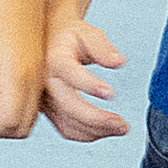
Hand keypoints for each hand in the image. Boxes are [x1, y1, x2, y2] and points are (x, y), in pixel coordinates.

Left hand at [0, 0, 43, 140]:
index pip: (8, 124)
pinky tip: (2, 94)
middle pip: (22, 128)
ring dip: (10, 122)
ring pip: (30, 119)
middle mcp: (35, 82)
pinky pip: (34, 105)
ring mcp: (41, 78)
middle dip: (1, 131)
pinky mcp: (41, 73)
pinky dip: (18, 110)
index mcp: (18, 79)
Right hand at [41, 13, 129, 141]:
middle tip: (123, 124)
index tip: (111, 93)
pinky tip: (107, 129)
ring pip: (67, 123)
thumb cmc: (70, 38)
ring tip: (121, 128)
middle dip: (97, 119)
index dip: (89, 84)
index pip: (69, 72)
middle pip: (67, 106)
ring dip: (96, 131)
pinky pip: (66, 129)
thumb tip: (118, 62)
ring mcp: (45, 100)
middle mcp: (45, 82)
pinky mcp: (49, 112)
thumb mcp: (87, 32)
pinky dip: (88, 134)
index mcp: (55, 58)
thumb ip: (102, 47)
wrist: (49, 43)